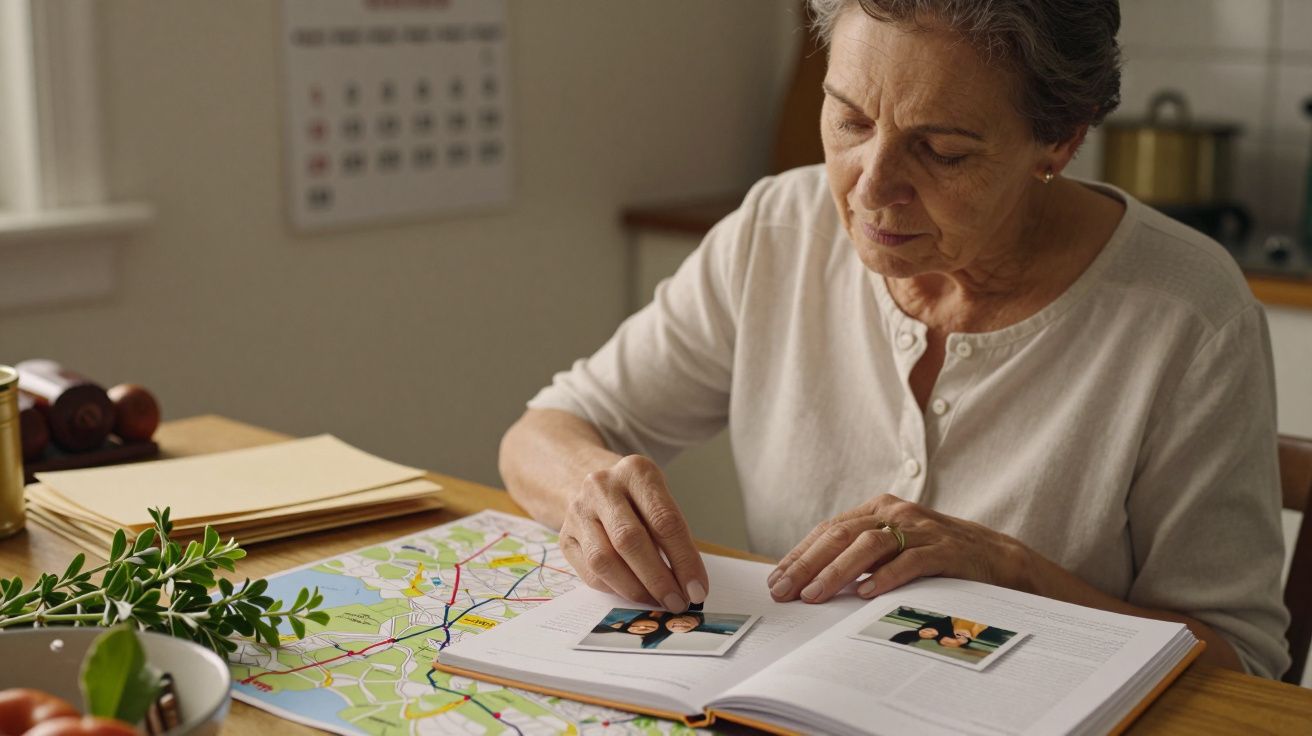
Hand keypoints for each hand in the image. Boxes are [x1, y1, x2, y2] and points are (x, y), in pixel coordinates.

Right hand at [558, 455, 708, 610]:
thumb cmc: (638, 500)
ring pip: (604, 560)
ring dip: (635, 589)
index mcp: (636, 471)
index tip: (697, 590)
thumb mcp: (661, 502)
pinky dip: (615, 590)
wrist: (595, 487)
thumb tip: (689, 586)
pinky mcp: (564, 536)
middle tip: (678, 603)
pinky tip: (634, 594)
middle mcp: (602, 486)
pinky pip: (590, 573)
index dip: (684, 560)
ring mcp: (578, 510)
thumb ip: (673, 537)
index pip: (664, 520)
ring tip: (657, 603)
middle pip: (630, 540)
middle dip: (658, 579)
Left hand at [766, 493, 1028, 603]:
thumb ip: (860, 557)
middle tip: (784, 591)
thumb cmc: (937, 558)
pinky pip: (910, 561)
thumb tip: (810, 580)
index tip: (776, 580)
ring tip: (814, 595)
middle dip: (807, 564)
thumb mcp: (895, 549)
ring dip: (837, 572)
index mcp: (880, 509)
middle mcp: (897, 513)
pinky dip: (885, 576)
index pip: (829, 530)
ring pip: (869, 545)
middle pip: (841, 535)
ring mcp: (922, 529)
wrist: (1000, 560)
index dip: (800, 554)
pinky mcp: (946, 550)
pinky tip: (865, 594)